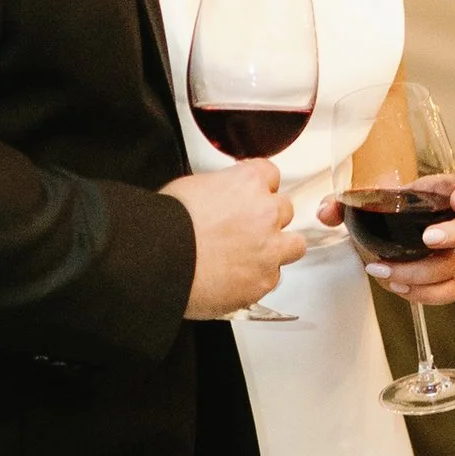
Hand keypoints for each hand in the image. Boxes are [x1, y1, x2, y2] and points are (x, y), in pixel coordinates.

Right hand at [166, 162, 302, 318]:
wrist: (160, 260)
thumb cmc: (167, 226)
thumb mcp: (191, 187)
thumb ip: (218, 190)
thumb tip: (217, 199)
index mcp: (248, 182)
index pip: (271, 175)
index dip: (258, 188)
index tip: (251, 196)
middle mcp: (266, 212)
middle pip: (285, 210)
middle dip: (269, 219)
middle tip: (246, 231)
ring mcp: (270, 248)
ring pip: (294, 246)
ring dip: (277, 250)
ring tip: (251, 258)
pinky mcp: (264, 280)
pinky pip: (272, 279)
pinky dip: (257, 280)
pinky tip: (235, 280)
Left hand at [318, 169, 454, 304]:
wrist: (379, 235)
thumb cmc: (380, 213)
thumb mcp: (359, 204)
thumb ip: (340, 205)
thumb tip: (326, 212)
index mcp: (441, 194)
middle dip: (452, 234)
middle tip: (426, 239)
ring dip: (424, 272)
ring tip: (389, 272)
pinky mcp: (447, 278)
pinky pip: (450, 290)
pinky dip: (427, 294)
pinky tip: (400, 288)